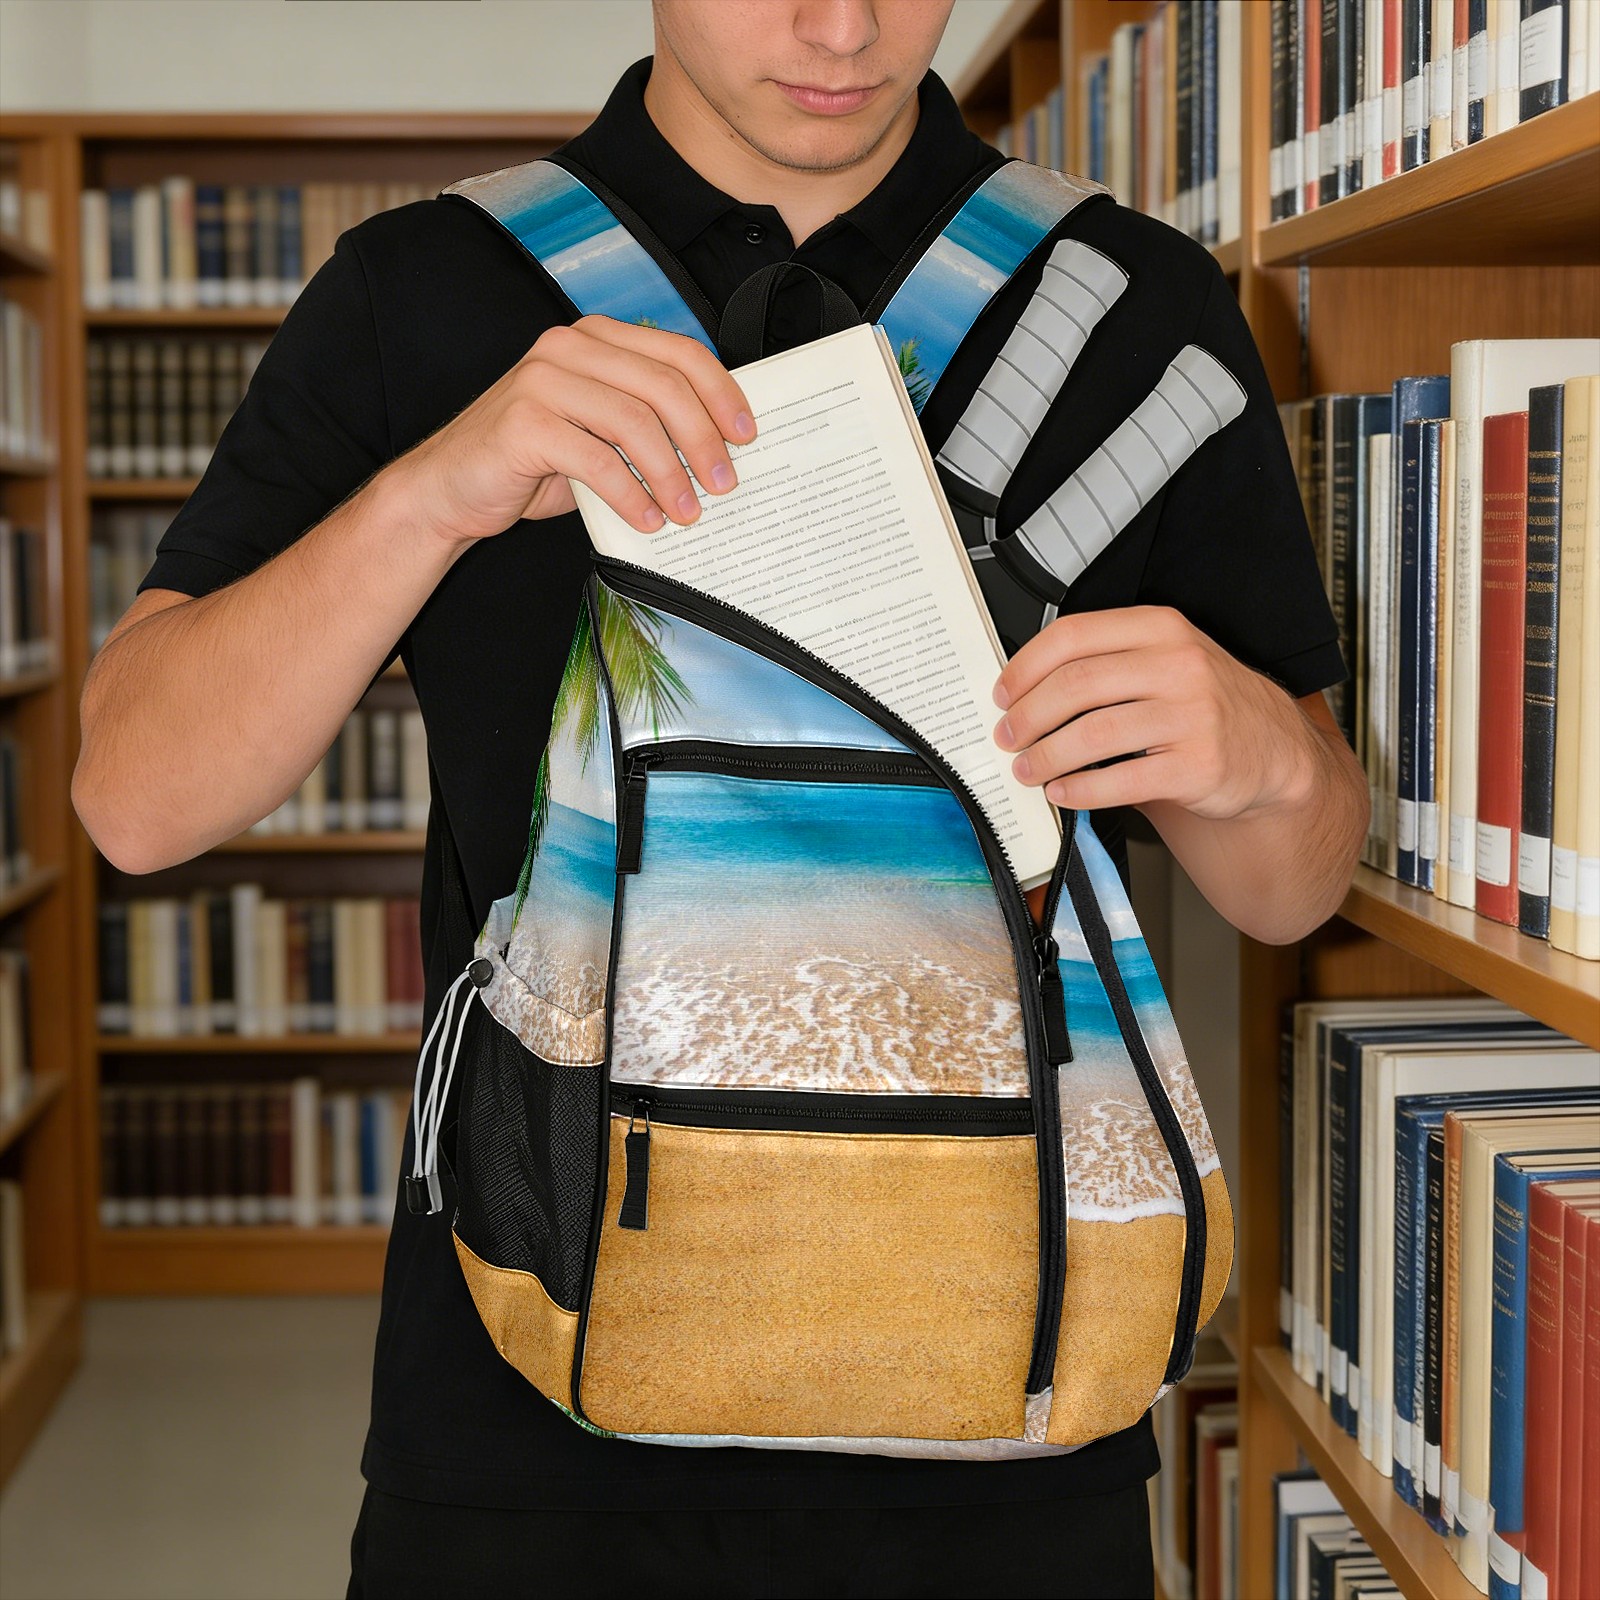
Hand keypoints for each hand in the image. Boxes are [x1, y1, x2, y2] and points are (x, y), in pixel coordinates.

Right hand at [388, 314, 754, 545]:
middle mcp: (569, 347)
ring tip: (688, 512)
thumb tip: (717, 452)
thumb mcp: (598, 434)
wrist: (451, 489)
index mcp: (595, 338)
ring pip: (634, 422)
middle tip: (724, 484)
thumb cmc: (533, 463)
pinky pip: (596, 460)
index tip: (747, 436)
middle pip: (663, 386)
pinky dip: (630, 495)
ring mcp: (542, 380)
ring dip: (671, 474)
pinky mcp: (523, 422)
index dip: (721, 393)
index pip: (677, 353)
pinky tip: (647, 521)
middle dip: (703, 439)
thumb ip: (644, 425)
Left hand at [992, 606, 1317, 820]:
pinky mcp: (1198, 765)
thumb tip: (1023, 692)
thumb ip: (1105, 663)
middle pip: (1076, 684)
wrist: (1272, 749)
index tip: (1003, 694)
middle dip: (1028, 716)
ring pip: (1093, 733)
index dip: (1025, 667)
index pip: (1073, 636)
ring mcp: (1192, 715)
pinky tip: (1063, 793)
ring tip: (1028, 769)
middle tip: (1008, 737)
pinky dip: (1080, 791)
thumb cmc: (1204, 703)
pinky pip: (1121, 780)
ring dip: (1046, 756)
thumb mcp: (1163, 661)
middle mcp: (1178, 665)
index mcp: (1160, 628)